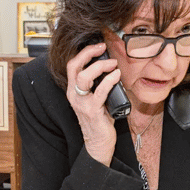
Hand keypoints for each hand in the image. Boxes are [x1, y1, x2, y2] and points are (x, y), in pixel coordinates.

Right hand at [65, 41, 121, 164]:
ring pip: (84, 78)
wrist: (98, 143)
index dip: (84, 52)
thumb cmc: (99, 121)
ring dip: (99, 67)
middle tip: (103, 48)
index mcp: (74, 91)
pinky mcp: (92, 111)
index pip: (72, 66)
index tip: (98, 46)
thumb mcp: (96, 99)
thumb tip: (112, 68)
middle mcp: (74, 95)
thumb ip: (100, 85)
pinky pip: (99, 92)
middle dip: (88, 53)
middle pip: (74, 67)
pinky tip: (116, 75)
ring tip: (112, 64)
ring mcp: (82, 103)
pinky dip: (109, 81)